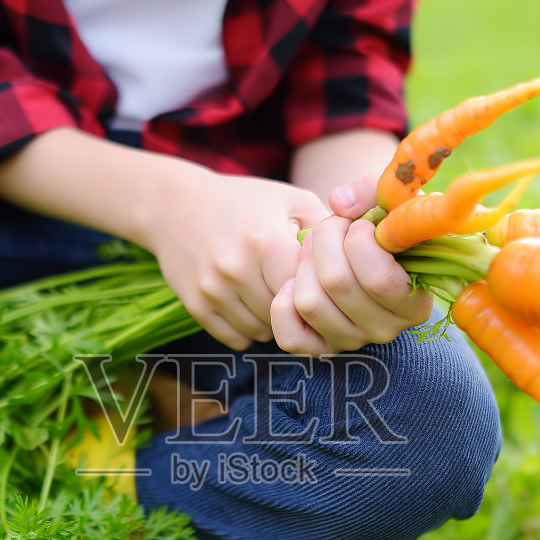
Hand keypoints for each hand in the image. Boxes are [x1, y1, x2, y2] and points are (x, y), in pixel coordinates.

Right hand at [140, 164, 328, 350]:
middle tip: (298, 289)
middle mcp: (236, 269)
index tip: (321, 280)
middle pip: (287, 314)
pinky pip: (237, 339)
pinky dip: (249, 330)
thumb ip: (330, 229)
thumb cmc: (244, 202)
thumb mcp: (291, 200)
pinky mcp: (196, 307)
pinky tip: (251, 304)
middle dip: (299, 307)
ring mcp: (213, 291)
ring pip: (263, 331)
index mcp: (265, 241)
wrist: (175, 205)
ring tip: (273, 293)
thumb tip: (364, 261)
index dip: (320, 288)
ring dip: (275, 321)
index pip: (310, 289)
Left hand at [270, 173, 433, 356]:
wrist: (365, 249)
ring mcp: (351, 341)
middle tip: (332, 227)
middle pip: (336, 283)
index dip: (358, 239)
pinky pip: (289, 335)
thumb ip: (375, 191)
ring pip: (309, 302)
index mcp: (415, 304)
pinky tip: (296, 281)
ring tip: (316, 248)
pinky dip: (284, 303)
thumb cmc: (386, 225)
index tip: (359, 224)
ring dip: (304, 263)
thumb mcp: (394, 201)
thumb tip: (339, 204)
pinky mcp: (319, 348)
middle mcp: (386, 330)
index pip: (378, 278)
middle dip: (326, 239)